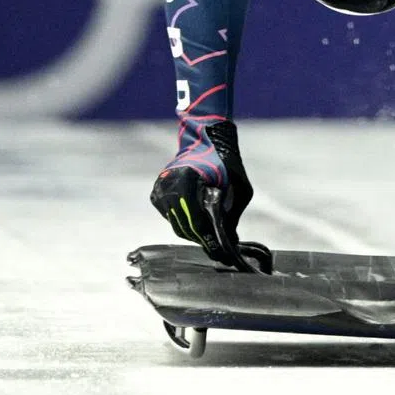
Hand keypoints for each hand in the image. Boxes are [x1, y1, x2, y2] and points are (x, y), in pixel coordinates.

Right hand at [150, 120, 271, 272]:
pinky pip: (170, 218)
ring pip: (176, 225)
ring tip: (209, 237)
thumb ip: (232, 214)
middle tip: (218, 250)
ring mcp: (160, 189)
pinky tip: (197, 222)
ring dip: (193, 233)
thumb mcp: (238, 187)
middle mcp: (168, 185)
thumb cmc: (225, 162)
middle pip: (184, 227)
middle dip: (202, 240)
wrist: (206, 141)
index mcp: (187, 180)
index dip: (209, 239)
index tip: (221, 252)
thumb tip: (229, 241)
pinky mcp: (156, 193)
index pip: (196, 219)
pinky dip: (183, 223)